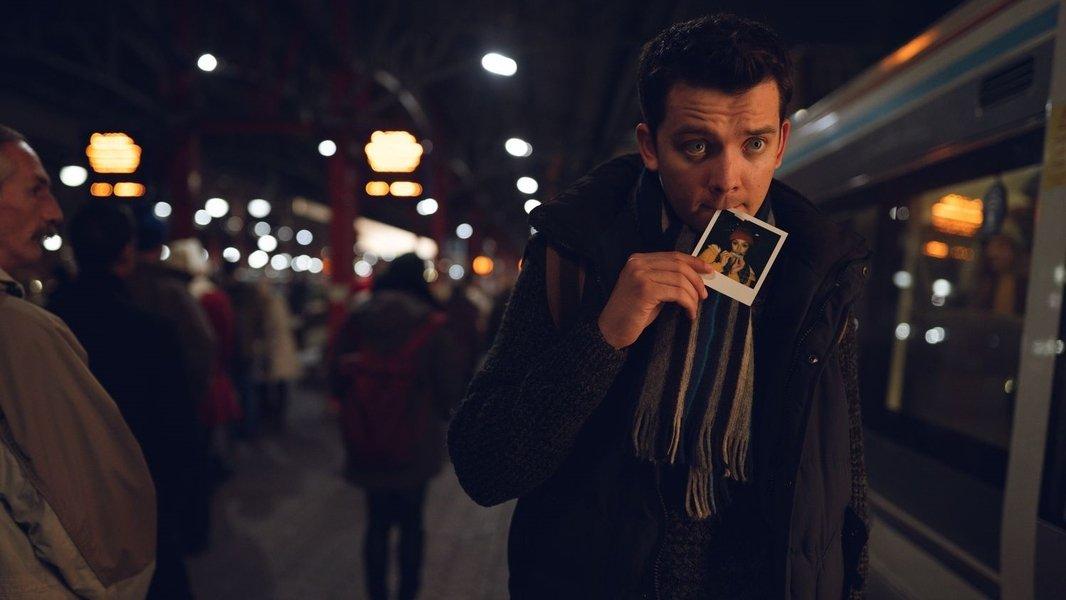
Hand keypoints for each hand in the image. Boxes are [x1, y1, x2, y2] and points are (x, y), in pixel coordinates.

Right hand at [597, 252, 713, 348]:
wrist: (612, 330)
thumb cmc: (633, 313)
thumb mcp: (650, 289)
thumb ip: (666, 278)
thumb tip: (695, 277)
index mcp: (639, 259)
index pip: (674, 255)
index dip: (694, 262)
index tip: (709, 271)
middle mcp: (638, 264)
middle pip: (679, 266)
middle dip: (697, 280)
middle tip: (704, 295)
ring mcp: (641, 275)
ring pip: (680, 280)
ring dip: (693, 296)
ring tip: (694, 308)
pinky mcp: (646, 290)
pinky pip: (677, 293)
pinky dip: (688, 304)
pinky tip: (689, 314)